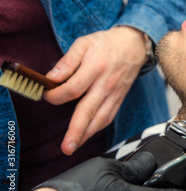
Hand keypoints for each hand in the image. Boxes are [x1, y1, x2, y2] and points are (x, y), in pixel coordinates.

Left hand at [43, 26, 147, 154]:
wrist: (134, 44)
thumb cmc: (107, 43)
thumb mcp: (84, 43)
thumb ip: (67, 61)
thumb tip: (51, 77)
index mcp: (95, 68)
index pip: (73, 89)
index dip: (56, 96)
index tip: (46, 95)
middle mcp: (106, 84)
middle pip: (88, 111)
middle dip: (76, 131)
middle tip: (66, 148)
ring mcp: (114, 94)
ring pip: (100, 119)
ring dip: (86, 135)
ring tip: (72, 147)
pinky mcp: (119, 99)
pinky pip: (108, 117)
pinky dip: (97, 128)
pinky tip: (86, 135)